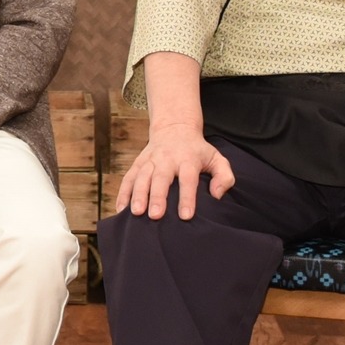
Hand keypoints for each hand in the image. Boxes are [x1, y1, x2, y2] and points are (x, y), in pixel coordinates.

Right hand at [116, 125, 235, 219]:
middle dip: (157, 196)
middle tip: (155, 215)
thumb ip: (224, 176)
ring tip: (136, 213)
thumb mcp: (217, 158)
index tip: (186, 216)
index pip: (188, 179)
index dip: (187, 198)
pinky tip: (121, 209)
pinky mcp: (138, 163)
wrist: (175, 128)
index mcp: (188, 159)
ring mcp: (150, 161)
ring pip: (141, 177)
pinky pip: (128, 178)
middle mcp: (167, 159)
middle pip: (160, 178)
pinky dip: (123, 193)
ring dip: (137, 194)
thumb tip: (216, 195)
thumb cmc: (198, 151)